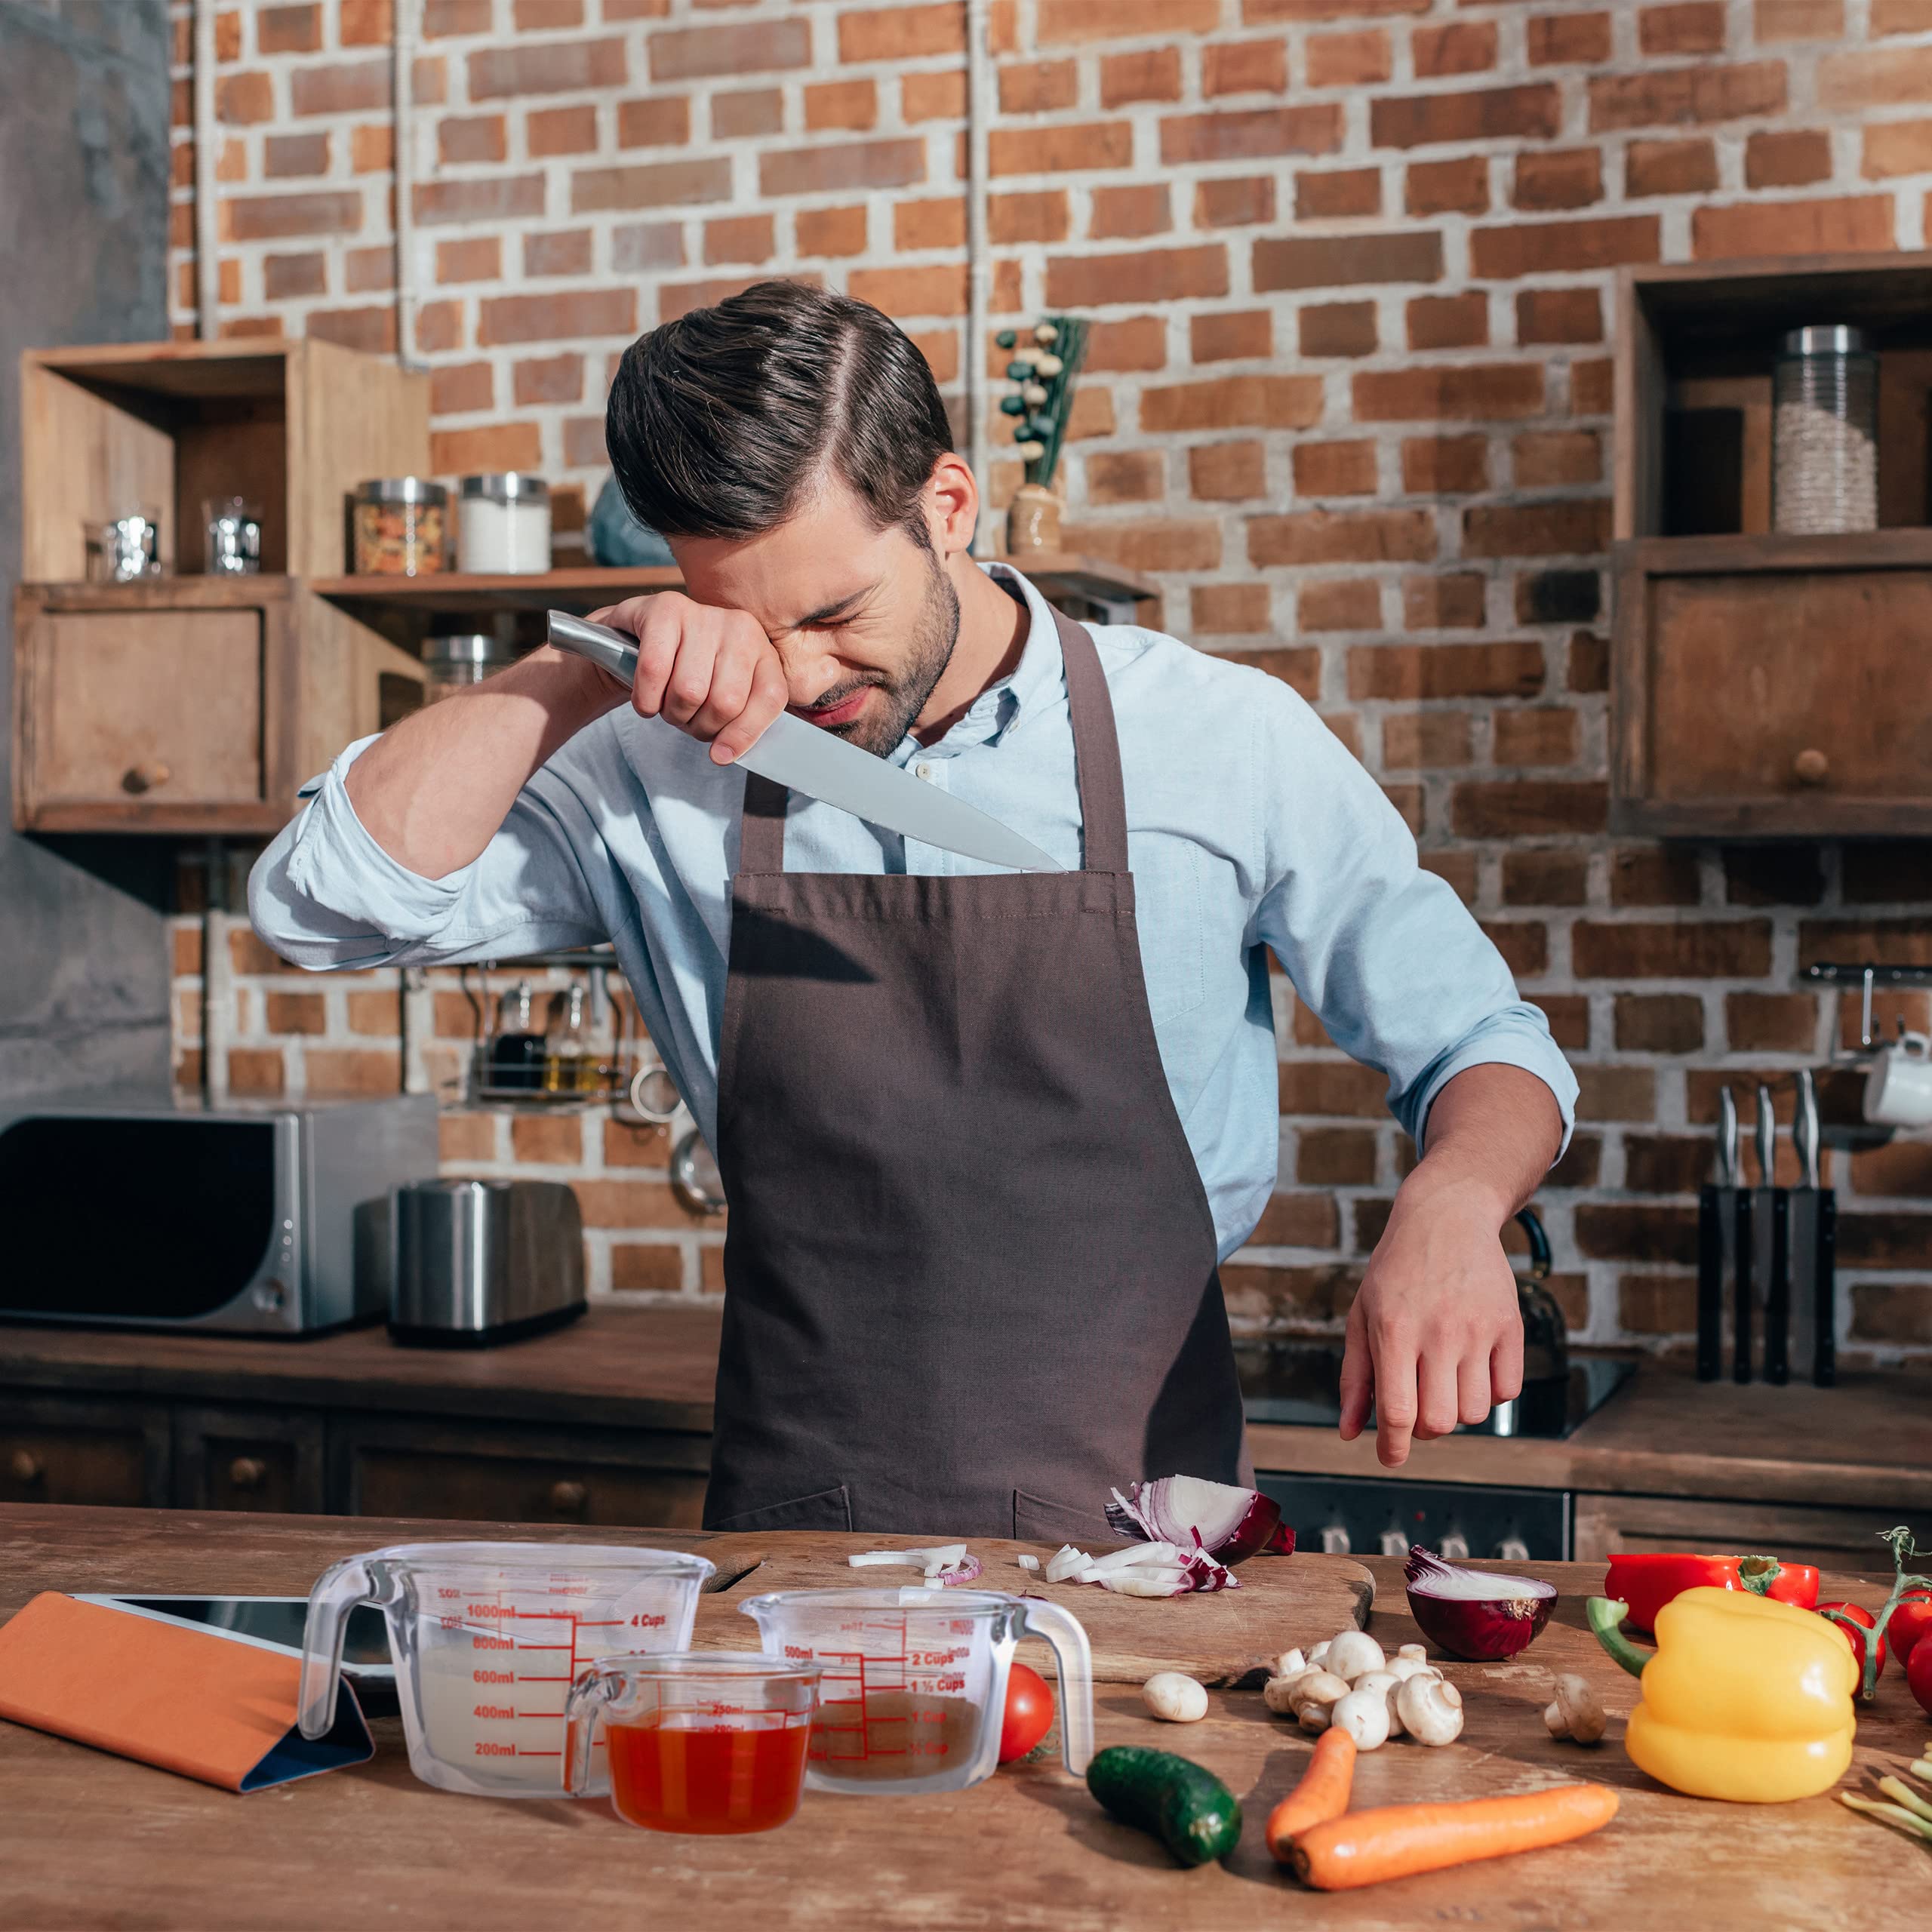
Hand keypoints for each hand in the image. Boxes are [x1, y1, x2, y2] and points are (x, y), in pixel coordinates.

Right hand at [589, 593, 787, 764]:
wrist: (631, 643)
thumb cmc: (684, 676)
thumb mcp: (720, 698)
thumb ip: (738, 723)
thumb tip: (724, 755)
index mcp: (763, 651)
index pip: (769, 697)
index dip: (744, 733)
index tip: (721, 754)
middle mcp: (740, 627)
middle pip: (726, 702)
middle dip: (700, 726)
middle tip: (687, 719)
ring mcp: (702, 615)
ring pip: (689, 691)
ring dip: (671, 713)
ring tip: (666, 705)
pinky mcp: (664, 609)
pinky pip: (655, 671)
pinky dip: (645, 699)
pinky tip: (645, 699)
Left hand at [1337, 1174, 1523, 1466]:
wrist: (1447, 1216)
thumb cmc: (1395, 1272)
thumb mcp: (1362, 1316)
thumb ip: (1356, 1378)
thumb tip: (1350, 1433)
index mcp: (1394, 1331)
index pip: (1397, 1412)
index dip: (1392, 1447)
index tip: (1390, 1457)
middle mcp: (1439, 1332)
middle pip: (1440, 1423)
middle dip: (1424, 1429)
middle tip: (1417, 1405)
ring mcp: (1480, 1329)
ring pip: (1475, 1413)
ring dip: (1457, 1409)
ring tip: (1443, 1376)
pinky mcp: (1511, 1325)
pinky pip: (1508, 1391)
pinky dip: (1490, 1392)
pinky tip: (1473, 1364)